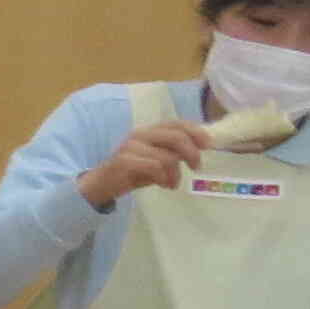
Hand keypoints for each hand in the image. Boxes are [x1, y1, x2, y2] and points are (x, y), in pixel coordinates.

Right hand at [81, 122, 205, 211]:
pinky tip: (163, 185)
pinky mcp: (124, 161)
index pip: (175, 123)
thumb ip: (173, 152)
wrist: (101, 185)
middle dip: (191, 153)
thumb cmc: (131, 173)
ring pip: (167, 156)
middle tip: (196, 167)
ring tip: (173, 183)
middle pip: (175, 136)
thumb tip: (199, 149)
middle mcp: (140, 135)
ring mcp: (130, 147)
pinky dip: (164, 178)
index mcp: (148, 131)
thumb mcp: (156, 160)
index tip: (208, 144)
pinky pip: (154, 167)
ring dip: (175, 173)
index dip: (195, 131)